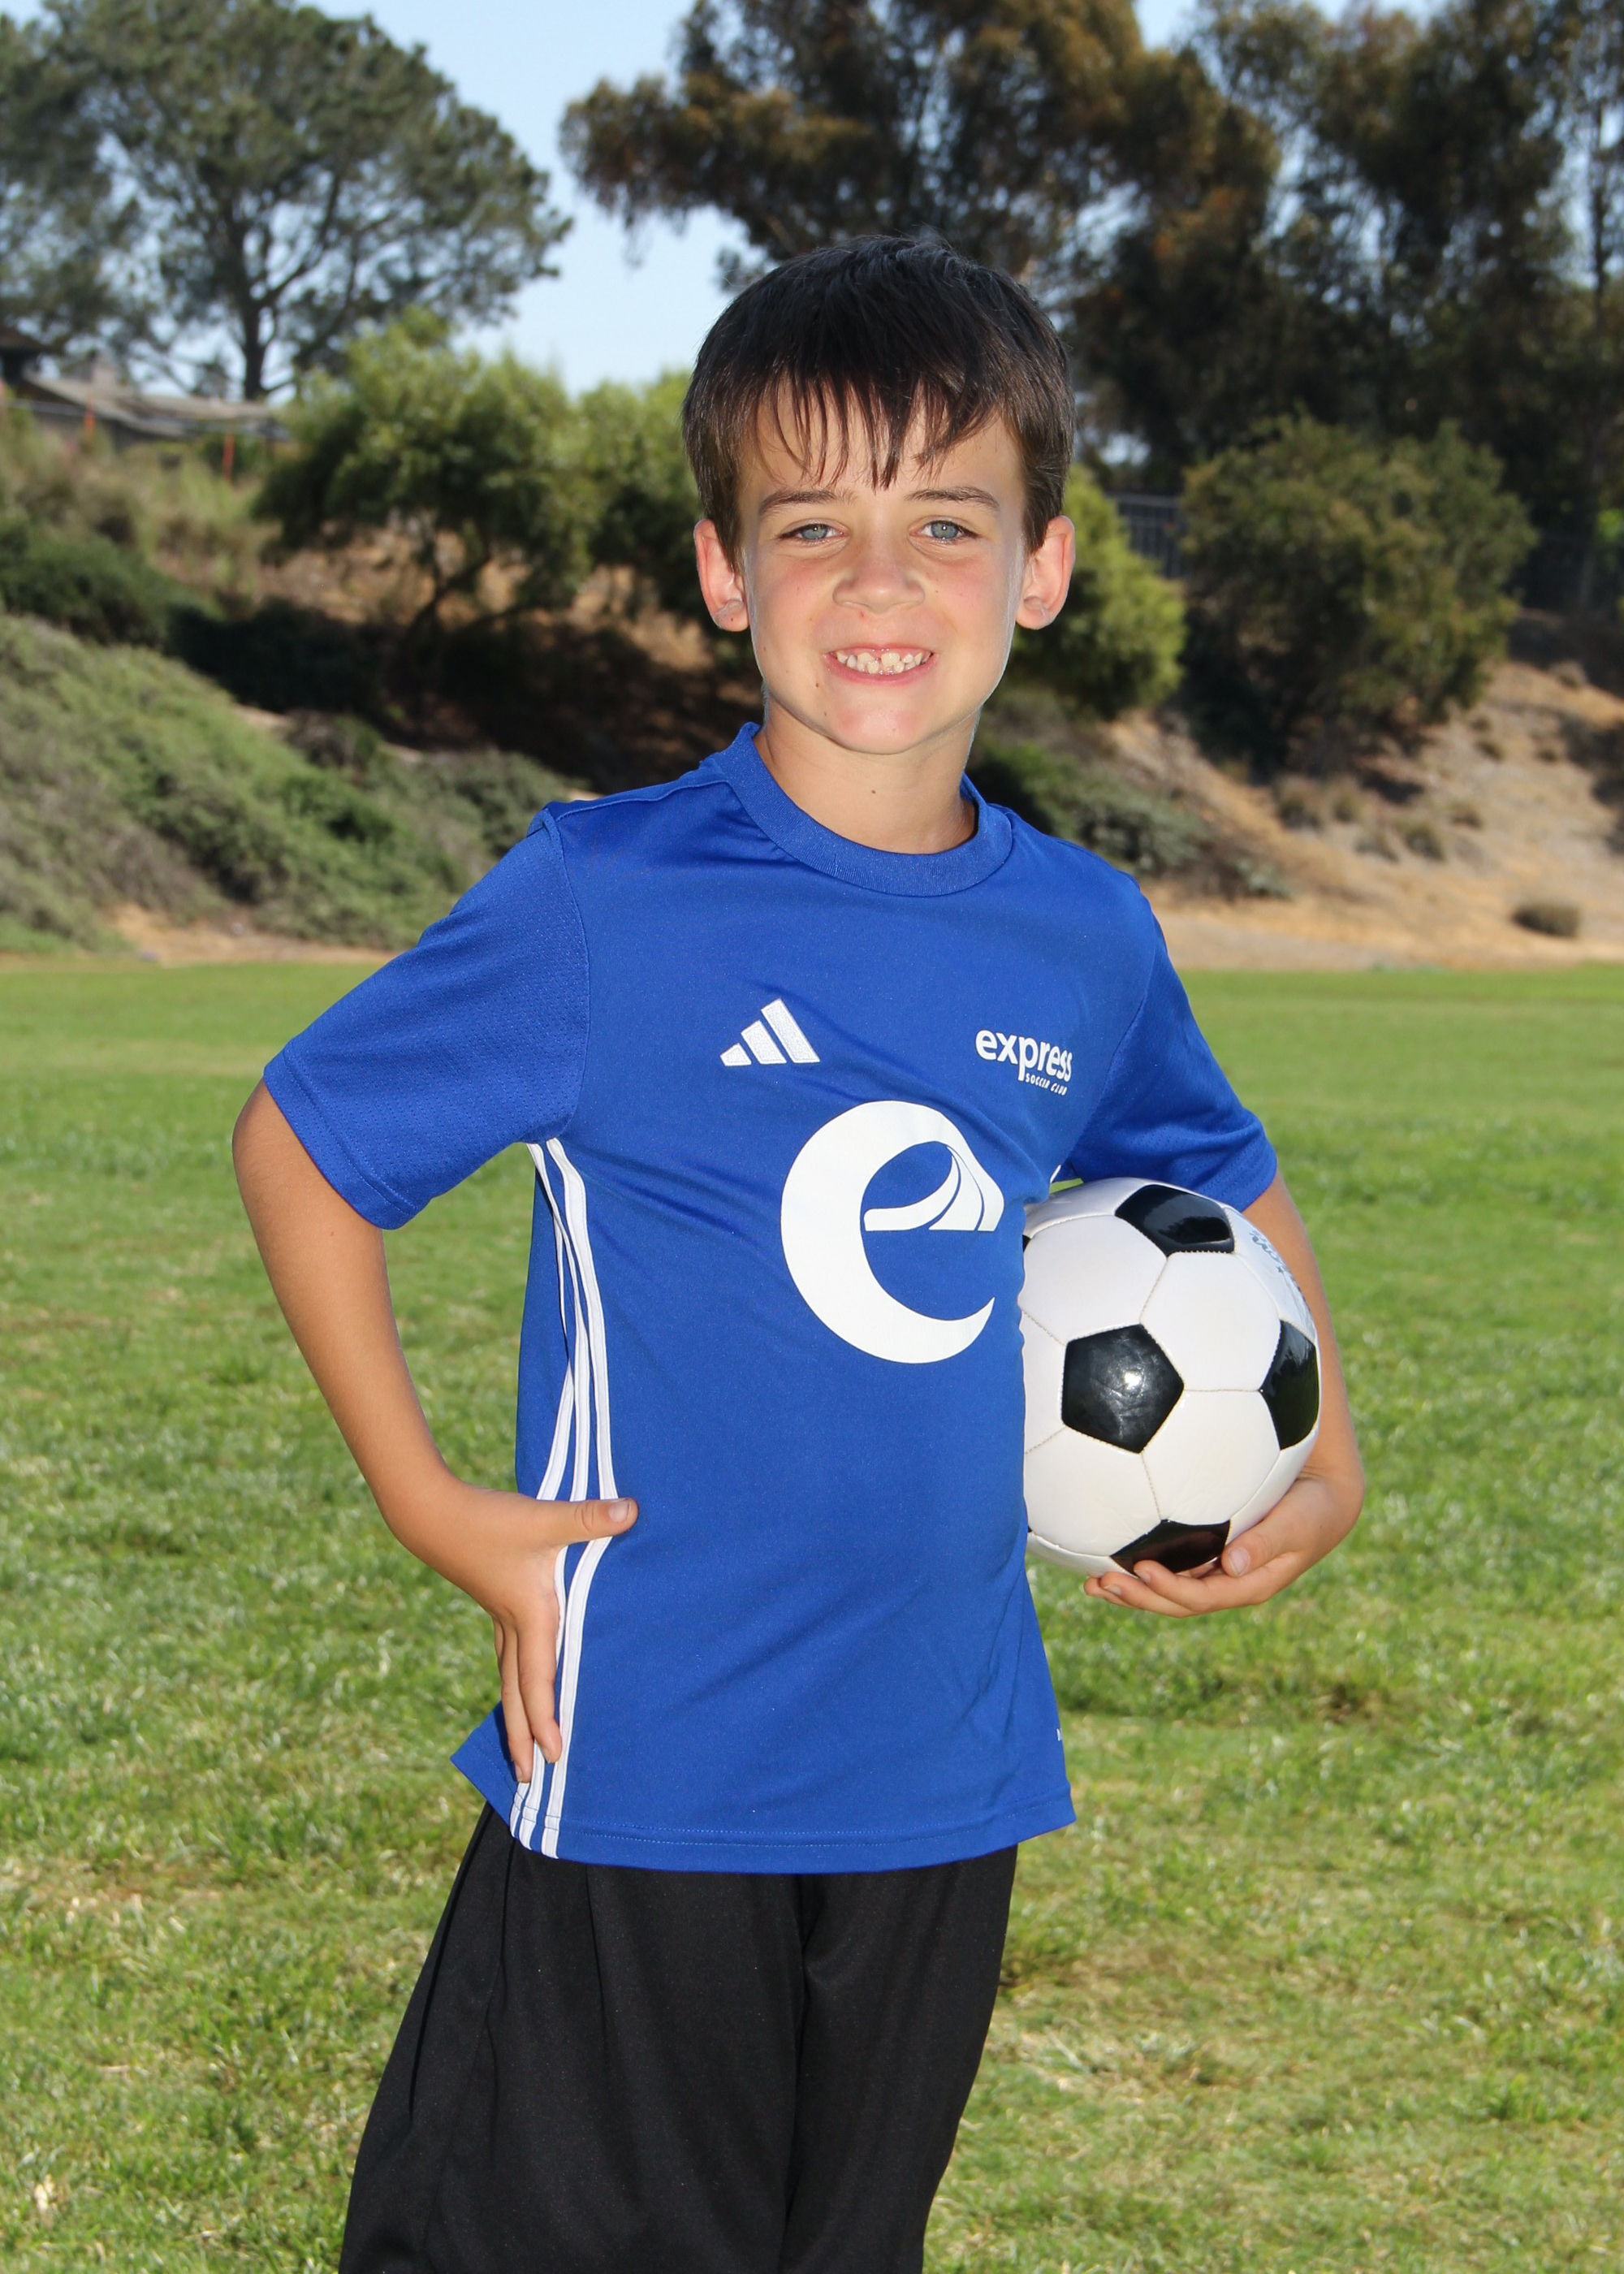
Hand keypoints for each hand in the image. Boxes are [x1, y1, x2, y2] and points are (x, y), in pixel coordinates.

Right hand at [419, 1482, 636, 1782]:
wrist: (432, 1513)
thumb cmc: (489, 1520)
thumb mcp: (543, 1519)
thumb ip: (589, 1518)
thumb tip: (633, 1512)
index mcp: (530, 1616)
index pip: (539, 1680)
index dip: (547, 1719)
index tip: (553, 1756)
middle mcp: (513, 1625)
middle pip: (517, 1693)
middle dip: (522, 1737)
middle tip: (525, 1779)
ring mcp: (499, 1616)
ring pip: (509, 1677)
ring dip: (516, 1713)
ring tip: (520, 1747)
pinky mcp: (494, 1601)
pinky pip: (506, 1655)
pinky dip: (513, 1680)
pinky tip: (518, 1679)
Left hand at [1081, 1462, 1355, 1617]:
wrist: (1323, 1498)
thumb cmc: (1313, 1508)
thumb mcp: (1298, 1524)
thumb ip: (1267, 1542)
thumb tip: (1232, 1564)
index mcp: (1248, 1585)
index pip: (1201, 1597)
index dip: (1169, 1589)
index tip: (1141, 1569)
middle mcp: (1227, 1584)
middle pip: (1175, 1602)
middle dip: (1138, 1597)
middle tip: (1099, 1582)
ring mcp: (1216, 1571)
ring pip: (1167, 1588)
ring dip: (1131, 1588)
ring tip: (1092, 1582)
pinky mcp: (1207, 1553)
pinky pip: (1170, 1566)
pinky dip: (1140, 1566)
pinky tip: (1109, 1553)